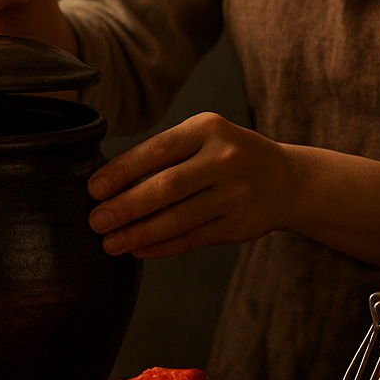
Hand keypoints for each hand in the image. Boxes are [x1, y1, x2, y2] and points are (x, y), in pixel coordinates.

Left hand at [86, 113, 300, 257]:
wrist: (286, 179)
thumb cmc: (226, 155)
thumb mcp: (202, 138)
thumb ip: (163, 155)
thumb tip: (107, 184)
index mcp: (207, 129)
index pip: (157, 150)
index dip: (122, 171)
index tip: (93, 189)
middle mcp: (224, 159)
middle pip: (166, 187)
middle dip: (125, 207)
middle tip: (95, 221)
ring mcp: (235, 194)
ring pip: (177, 219)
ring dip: (138, 233)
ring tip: (109, 243)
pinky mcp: (238, 225)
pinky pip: (191, 240)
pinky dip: (161, 247)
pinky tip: (137, 250)